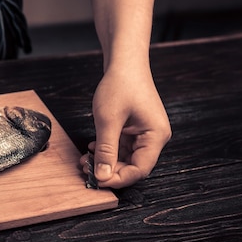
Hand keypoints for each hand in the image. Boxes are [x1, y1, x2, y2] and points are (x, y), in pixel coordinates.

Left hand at [81, 67, 170, 187]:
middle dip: (109, 170)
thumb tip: (102, 176)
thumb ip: (106, 150)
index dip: (118, 178)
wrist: (124, 61)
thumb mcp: (108, 120)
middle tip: (87, 169)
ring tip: (86, 160)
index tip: (98, 180)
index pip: (140, 170)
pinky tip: (93, 147)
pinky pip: (122, 146)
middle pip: (133, 165)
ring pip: (126, 157)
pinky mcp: (136, 128)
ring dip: (105, 160)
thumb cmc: (120, 84)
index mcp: (156, 135)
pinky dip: (107, 149)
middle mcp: (154, 136)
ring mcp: (145, 132)